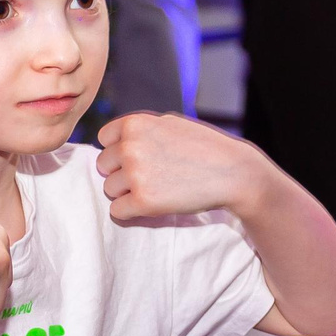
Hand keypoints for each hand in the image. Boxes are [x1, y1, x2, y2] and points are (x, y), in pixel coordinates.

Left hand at [94, 111, 271, 221]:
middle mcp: (129, 147)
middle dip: (122, 172)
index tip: (143, 157)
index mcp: (133, 124)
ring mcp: (135, 174)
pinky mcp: (142, 201)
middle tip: (152, 175)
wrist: (232, 173)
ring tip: (156, 188)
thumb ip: (139, 129)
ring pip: (109, 189)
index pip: (104, 140)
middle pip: (104, 166)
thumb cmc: (203, 147)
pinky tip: (153, 204)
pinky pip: (117, 211)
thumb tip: (108, 140)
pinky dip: (132, 212)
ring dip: (127, 192)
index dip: (120, 150)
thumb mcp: (169, 123)